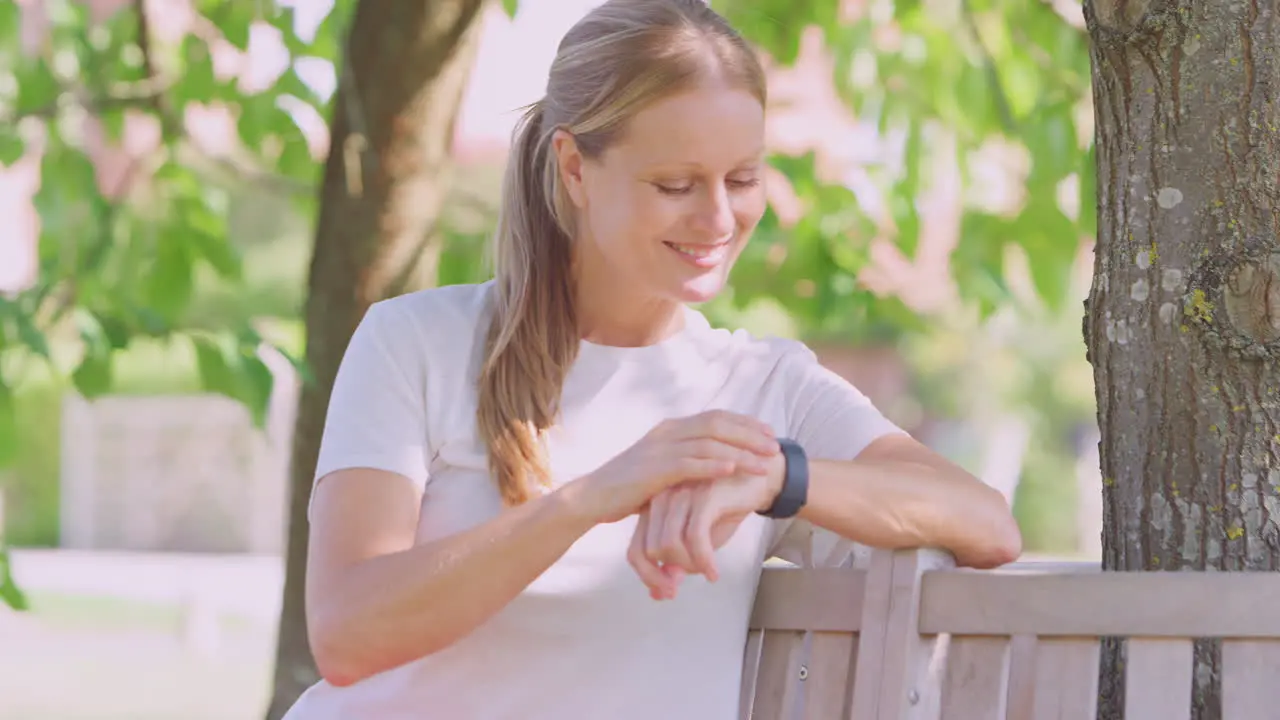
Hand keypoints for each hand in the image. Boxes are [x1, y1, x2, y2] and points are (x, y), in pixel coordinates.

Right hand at [561, 410, 779, 524]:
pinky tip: (733, 471)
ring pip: (708, 444)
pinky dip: (713, 466)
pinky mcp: (653, 470)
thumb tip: (716, 461)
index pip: (716, 417)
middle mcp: (668, 432)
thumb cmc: (630, 486)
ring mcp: (659, 449)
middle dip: (750, 435)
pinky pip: (689, 464)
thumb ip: (686, 459)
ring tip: (764, 464)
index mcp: (672, 428)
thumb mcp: (662, 466)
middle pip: (718, 424)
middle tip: (775, 447)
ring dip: (740, 452)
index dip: (745, 423)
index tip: (769, 433)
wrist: (594, 496)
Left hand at [628, 451, 784, 598]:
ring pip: (670, 545)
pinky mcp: (704, 497)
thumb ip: (676, 564)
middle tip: (683, 589)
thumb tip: (658, 595)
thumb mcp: (698, 541)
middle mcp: (661, 499)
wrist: (758, 479)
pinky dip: (704, 561)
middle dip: (666, 578)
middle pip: (650, 551)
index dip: (648, 577)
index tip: (667, 592)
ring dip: (688, 568)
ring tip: (705, 573)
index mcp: (653, 508)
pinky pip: (695, 538)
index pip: (635, 551)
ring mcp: (681, 495)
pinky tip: (714, 573)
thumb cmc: (725, 510)